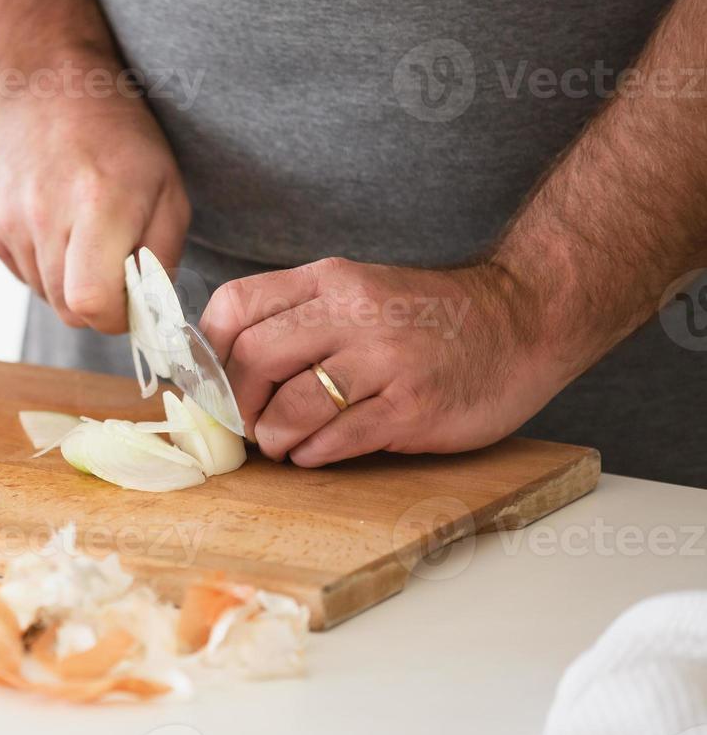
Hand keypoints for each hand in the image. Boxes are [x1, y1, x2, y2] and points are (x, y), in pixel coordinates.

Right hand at [0, 88, 189, 332]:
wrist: (51, 90)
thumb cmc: (120, 142)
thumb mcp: (169, 191)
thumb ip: (162, 260)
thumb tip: (146, 313)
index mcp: (98, 204)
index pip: (92, 303)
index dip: (115, 315)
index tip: (130, 297)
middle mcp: (45, 214)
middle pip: (67, 309)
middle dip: (96, 302)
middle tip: (113, 265)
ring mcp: (9, 221)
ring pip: (44, 294)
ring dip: (69, 280)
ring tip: (81, 233)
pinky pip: (22, 274)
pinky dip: (43, 263)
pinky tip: (54, 223)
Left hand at [199, 258, 570, 466]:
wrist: (525, 320)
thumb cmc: (429, 318)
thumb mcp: (358, 293)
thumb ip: (298, 318)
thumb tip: (223, 367)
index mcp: (330, 280)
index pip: (236, 305)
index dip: (209, 351)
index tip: (211, 382)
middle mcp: (354, 312)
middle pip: (254, 358)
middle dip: (237, 403)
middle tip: (246, 423)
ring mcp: (385, 360)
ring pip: (290, 406)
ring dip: (272, 437)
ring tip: (283, 443)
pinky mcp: (412, 407)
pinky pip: (336, 439)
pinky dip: (312, 454)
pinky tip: (317, 452)